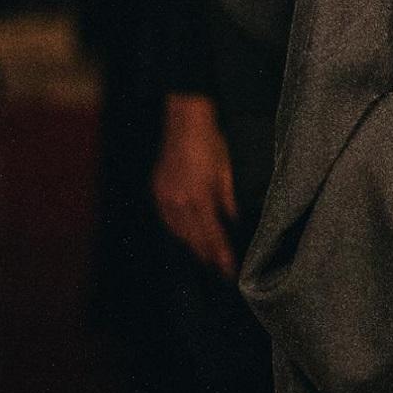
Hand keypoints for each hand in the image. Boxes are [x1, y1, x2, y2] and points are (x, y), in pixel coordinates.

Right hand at [152, 93, 237, 275]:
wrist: (186, 122)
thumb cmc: (212, 145)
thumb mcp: (227, 173)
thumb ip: (229, 201)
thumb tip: (234, 223)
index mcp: (198, 198)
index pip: (212, 236)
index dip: (221, 255)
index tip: (230, 270)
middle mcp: (178, 201)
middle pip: (194, 238)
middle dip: (208, 255)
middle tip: (221, 271)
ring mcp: (164, 196)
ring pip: (179, 231)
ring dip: (193, 246)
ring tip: (207, 258)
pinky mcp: (158, 190)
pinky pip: (168, 219)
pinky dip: (179, 231)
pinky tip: (188, 237)